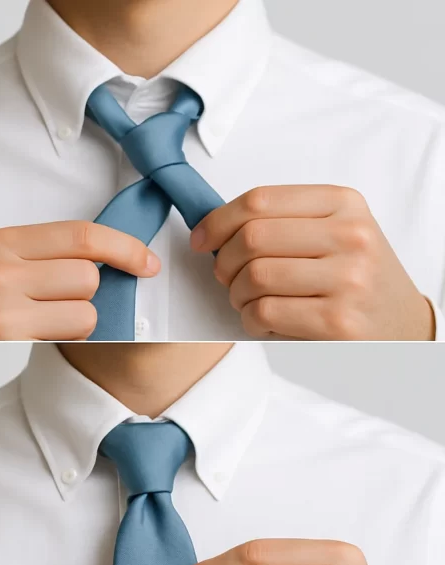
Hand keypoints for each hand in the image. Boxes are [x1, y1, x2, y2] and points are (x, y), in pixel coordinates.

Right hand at [0, 221, 160, 339]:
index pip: (80, 234)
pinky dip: (68, 338)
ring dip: (78, 321)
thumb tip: (122, 255)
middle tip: (52, 306)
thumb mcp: (4, 267)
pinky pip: (74, 332)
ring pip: (86, 307)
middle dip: (85, 295)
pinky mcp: (7, 335)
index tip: (146, 263)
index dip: (123, 247)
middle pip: (87, 274)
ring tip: (42, 324)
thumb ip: (50, 256)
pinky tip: (36, 339)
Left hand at [193, 186, 433, 339]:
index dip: (218, 220)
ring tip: (248, 300)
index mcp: (344, 203)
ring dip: (236, 294)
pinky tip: (264, 321)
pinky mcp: (338, 321)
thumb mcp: (334, 231)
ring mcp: (348, 279)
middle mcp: (351, 235)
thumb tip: (211, 227)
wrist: (402, 325)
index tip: (201, 239)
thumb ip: (281, 221)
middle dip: (224, 262)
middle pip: (251, 238)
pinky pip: (265, 312)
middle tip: (227, 277)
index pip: (260, 200)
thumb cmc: (355, 277)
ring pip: (254, 276)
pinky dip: (250, 320)